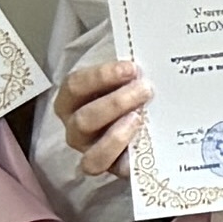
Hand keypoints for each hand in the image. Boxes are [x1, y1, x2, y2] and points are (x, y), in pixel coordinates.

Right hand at [53, 59, 148, 181]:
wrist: (145, 124)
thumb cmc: (129, 94)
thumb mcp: (125, 79)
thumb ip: (129, 71)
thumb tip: (150, 55)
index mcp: (72, 99)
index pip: (75, 85)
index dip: (101, 76)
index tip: (131, 68)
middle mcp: (75, 127)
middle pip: (85, 118)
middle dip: (117, 103)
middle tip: (145, 90)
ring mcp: (88, 150)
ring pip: (92, 151)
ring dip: (118, 134)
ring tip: (141, 117)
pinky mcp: (106, 167)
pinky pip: (104, 167)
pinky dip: (121, 155)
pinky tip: (140, 140)